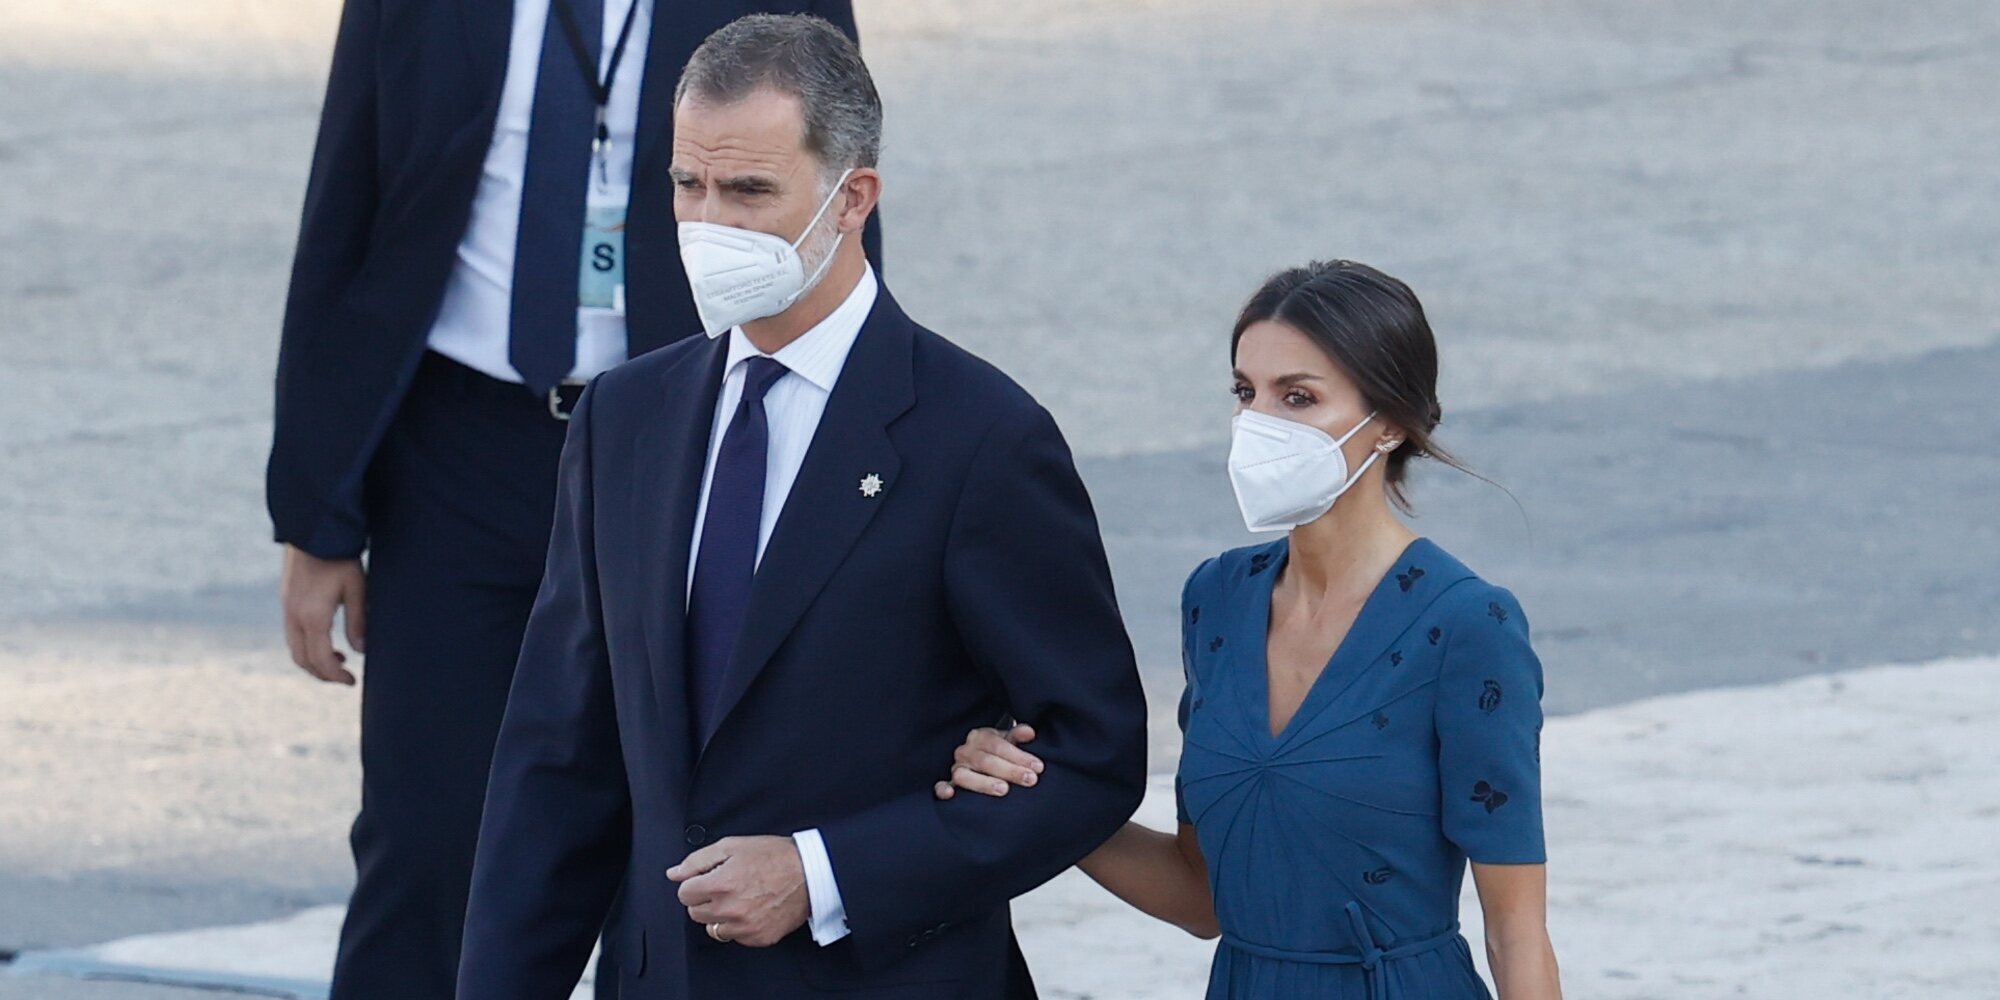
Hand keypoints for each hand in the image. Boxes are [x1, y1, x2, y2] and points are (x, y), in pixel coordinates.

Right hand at [280, 544, 365, 685]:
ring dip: (314, 660)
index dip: (335, 676)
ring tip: (338, 660)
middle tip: (344, 677)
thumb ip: (358, 622)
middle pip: (303, 659)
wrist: (313, 530)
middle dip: (323, 674)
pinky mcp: (286, 600)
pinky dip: (307, 645)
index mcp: (312, 616)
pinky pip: (292, 634)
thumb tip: (361, 651)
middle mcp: (293, 616)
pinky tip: (325, 639)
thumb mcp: (357, 589)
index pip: (320, 659)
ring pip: (294, 648)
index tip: (352, 681)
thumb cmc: (340, 558)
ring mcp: (286, 608)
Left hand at [668, 835, 809, 946]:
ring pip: (713, 928)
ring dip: (720, 915)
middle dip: (705, 899)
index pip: (684, 894)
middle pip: (695, 913)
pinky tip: (753, 909)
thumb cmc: (775, 856)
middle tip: (726, 886)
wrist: (810, 873)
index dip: (696, 883)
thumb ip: (698, 861)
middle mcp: (730, 909)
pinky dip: (739, 926)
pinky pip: (736, 937)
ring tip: (741, 898)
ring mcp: (744, 927)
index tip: (709, 878)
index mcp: (720, 884)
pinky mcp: (758, 937)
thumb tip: (674, 873)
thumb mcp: (733, 846)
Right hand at [934, 724, 1043, 799]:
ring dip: (984, 783)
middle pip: (985, 761)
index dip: (1019, 755)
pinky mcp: (948, 785)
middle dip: (1010, 770)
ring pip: (964, 775)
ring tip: (1004, 790)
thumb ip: (1018, 735)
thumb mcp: (1008, 741)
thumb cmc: (999, 753)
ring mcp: (956, 769)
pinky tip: (950, 795)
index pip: (998, 745)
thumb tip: (1030, 733)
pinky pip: (940, 786)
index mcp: (980, 737)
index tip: (1038, 767)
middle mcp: (965, 752)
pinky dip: (943, 789)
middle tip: (1030, 780)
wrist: (981, 762)